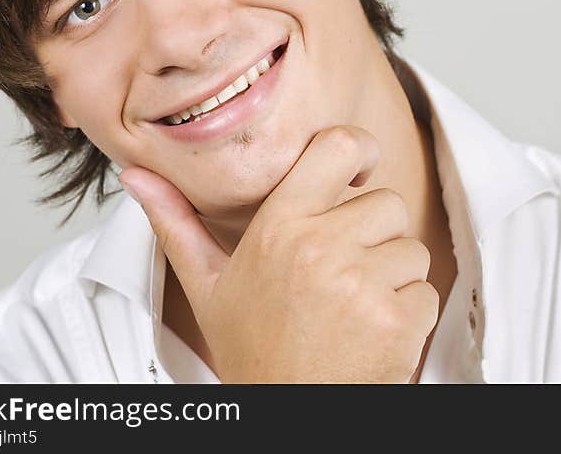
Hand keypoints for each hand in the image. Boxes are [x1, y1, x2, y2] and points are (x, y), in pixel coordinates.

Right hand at [118, 125, 438, 382]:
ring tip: (351, 304)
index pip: (340, 147)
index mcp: (279, 227)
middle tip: (342, 268)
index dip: (359, 152)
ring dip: (392, 274)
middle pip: (386, 201)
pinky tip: (370, 329)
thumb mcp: (207, 286)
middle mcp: (322, 247)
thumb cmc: (252, 349)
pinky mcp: (399, 318)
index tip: (359, 171)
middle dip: (374, 231)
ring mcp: (364, 283)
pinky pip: (425, 290)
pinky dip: (408, 311)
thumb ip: (175, 223)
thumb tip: (135, 176)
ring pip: (410, 247)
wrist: (289, 412)